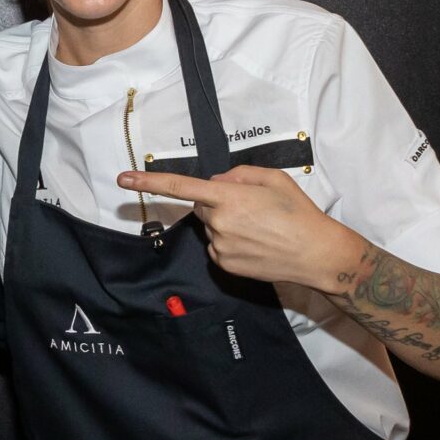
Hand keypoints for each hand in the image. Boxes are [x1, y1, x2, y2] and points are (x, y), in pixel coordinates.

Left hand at [118, 165, 359, 290]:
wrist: (316, 254)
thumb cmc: (298, 212)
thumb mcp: (272, 178)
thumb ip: (238, 174)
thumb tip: (214, 182)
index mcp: (229, 197)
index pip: (180, 187)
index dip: (149, 183)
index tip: (123, 179)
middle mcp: (219, 223)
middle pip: (202, 206)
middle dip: (217, 202)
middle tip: (252, 207)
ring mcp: (220, 247)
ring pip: (211, 227)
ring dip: (226, 223)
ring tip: (260, 228)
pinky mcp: (224, 265)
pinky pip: (217, 246)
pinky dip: (230, 242)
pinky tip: (255, 243)